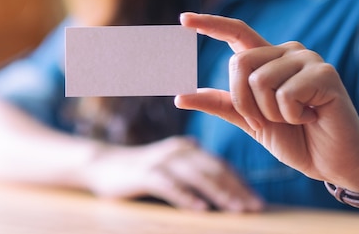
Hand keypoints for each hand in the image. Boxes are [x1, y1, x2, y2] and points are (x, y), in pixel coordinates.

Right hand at [84, 135, 263, 211]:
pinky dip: (186, 197)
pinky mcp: (144, 173)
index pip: (220, 165)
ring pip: (196, 176)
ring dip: (218, 193)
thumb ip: (194, 173)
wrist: (102, 164)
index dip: (240, 182)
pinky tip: (200, 209)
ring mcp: (161, 160)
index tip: (257, 202)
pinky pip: (169, 185)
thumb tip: (226, 194)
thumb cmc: (141, 171)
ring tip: (235, 209)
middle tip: (254, 208)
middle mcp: (177, 150)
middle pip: (213, 169)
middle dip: (236, 189)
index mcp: (187, 148)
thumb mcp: (171, 168)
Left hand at [175, 12, 358, 190]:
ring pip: (260, 81)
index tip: (183, 19)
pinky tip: (311, 116)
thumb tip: (180, 96)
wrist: (330, 161)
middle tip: (266, 120)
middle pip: (239, 64)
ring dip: (270, 112)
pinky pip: (286, 93)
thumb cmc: (292, 137)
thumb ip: (220, 104)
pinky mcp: (325, 74)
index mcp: (266, 60)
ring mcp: (307, 60)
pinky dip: (292, 115)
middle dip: (244, 102)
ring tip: (296, 117)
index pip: (236, 32)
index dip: (210, 24)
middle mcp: (286, 52)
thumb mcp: (248, 120)